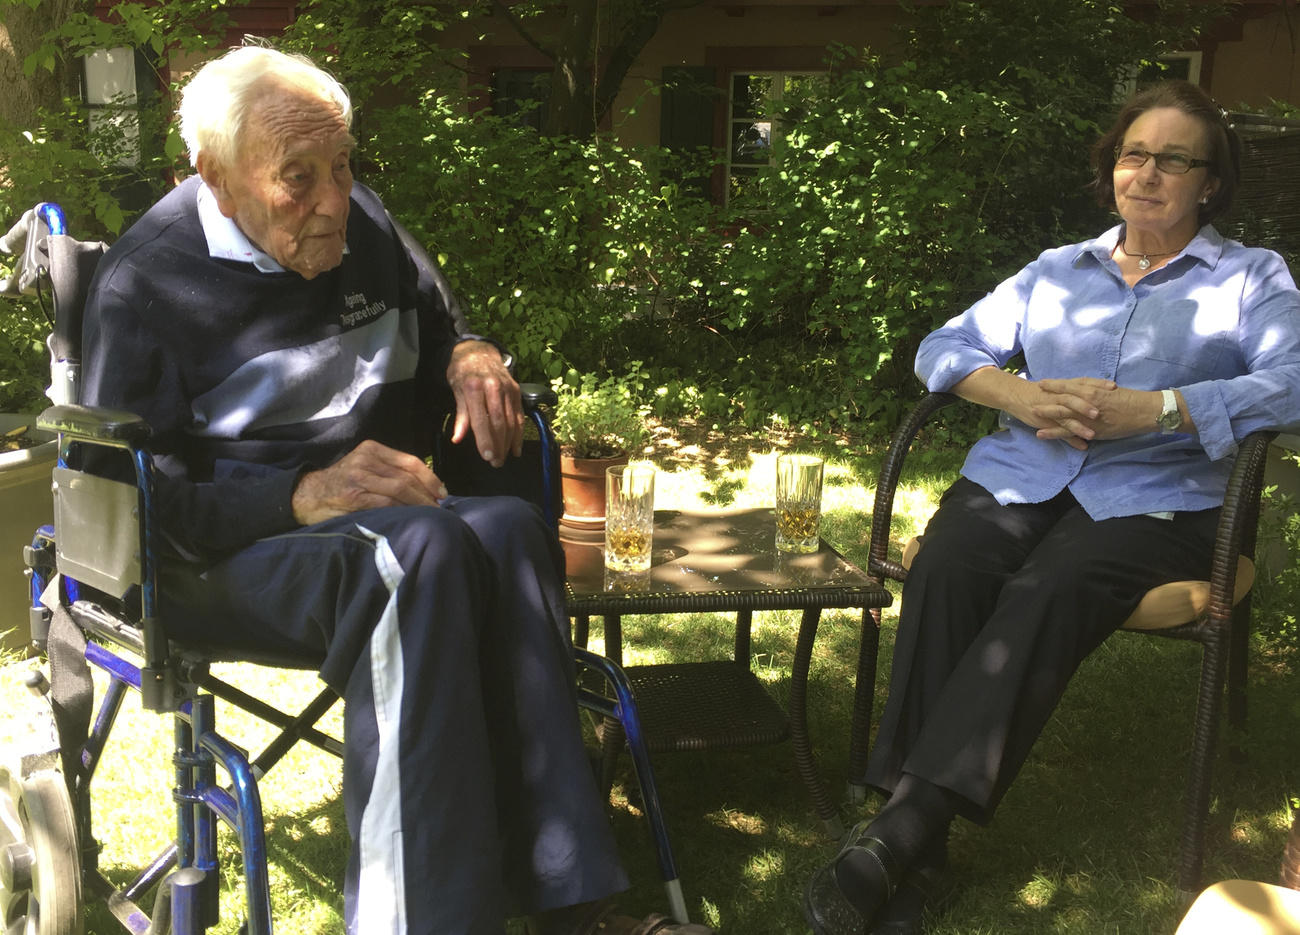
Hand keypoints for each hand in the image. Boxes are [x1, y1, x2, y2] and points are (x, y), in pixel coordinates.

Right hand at [292, 439, 446, 525]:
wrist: (306, 495)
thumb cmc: (341, 484)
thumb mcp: (364, 467)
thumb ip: (388, 471)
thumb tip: (426, 487)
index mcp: (371, 449)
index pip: (410, 462)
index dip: (430, 478)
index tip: (442, 493)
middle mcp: (365, 459)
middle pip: (407, 476)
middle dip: (427, 494)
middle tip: (440, 508)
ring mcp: (358, 477)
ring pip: (399, 489)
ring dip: (419, 504)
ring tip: (429, 514)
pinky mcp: (353, 496)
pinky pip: (386, 503)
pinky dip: (402, 511)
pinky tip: (411, 518)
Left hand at [447, 340, 523, 467]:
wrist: (479, 350)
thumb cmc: (463, 372)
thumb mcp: (456, 390)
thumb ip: (461, 415)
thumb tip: (457, 439)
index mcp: (474, 387)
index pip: (481, 419)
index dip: (485, 440)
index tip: (487, 457)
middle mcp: (494, 387)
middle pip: (499, 422)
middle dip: (498, 445)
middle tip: (496, 463)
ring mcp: (508, 389)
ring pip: (511, 421)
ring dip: (508, 443)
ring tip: (504, 458)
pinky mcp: (516, 391)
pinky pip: (519, 415)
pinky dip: (519, 433)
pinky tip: (515, 448)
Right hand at [954, 369, 1111, 450]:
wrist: (1017, 396)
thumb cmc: (1041, 392)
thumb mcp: (1058, 389)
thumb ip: (1075, 391)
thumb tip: (1094, 396)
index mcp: (1064, 387)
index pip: (1083, 383)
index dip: (1098, 384)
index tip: (1114, 387)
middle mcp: (1059, 396)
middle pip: (1077, 397)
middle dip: (1092, 403)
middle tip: (1107, 408)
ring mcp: (1052, 409)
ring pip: (1068, 415)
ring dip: (1080, 424)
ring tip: (1093, 433)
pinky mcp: (1046, 420)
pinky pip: (1059, 430)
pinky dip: (1071, 438)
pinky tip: (1083, 446)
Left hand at [1030, 378, 1165, 445]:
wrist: (1144, 411)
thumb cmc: (1129, 399)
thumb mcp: (1109, 389)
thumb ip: (1094, 388)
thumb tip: (1082, 387)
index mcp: (1092, 389)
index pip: (1069, 385)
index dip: (1055, 384)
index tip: (1042, 383)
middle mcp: (1087, 401)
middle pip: (1062, 398)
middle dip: (1046, 397)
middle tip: (1030, 395)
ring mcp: (1087, 416)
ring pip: (1062, 414)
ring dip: (1045, 414)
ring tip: (1031, 413)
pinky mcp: (1090, 429)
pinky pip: (1068, 432)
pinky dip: (1053, 433)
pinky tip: (1041, 434)